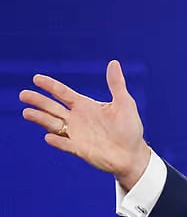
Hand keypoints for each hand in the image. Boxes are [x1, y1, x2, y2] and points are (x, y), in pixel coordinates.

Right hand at [19, 60, 150, 189]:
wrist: (132, 153)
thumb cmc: (129, 127)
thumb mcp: (124, 103)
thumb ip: (116, 84)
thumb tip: (114, 62)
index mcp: (85, 106)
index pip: (63, 93)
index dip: (50, 85)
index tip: (36, 78)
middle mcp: (77, 119)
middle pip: (53, 107)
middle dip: (38, 101)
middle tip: (23, 94)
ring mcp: (76, 134)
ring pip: (53, 125)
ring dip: (41, 119)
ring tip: (27, 113)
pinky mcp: (79, 149)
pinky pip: (65, 144)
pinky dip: (57, 141)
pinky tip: (49, 137)